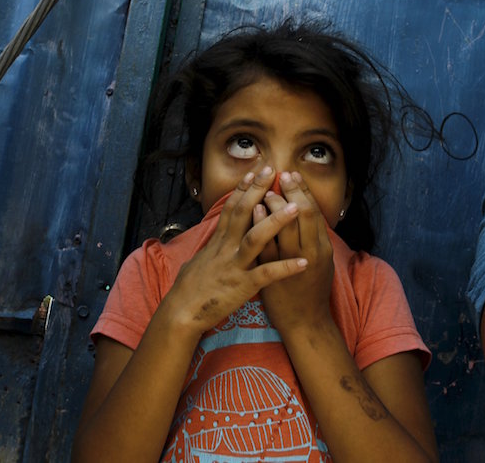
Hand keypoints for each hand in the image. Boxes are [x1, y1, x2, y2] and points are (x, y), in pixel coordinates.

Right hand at [162, 167, 309, 339]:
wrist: (181, 313)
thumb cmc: (189, 288)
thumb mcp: (199, 259)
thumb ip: (213, 244)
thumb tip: (218, 232)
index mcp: (217, 242)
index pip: (231, 208)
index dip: (243, 188)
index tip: (255, 171)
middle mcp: (225, 248)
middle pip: (243, 213)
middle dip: (258, 190)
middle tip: (273, 170)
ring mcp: (234, 266)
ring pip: (255, 239)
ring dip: (276, 222)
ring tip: (296, 208)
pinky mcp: (242, 286)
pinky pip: (266, 275)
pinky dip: (285, 268)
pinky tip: (303, 262)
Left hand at [254, 171, 334, 331]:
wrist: (305, 322)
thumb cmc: (310, 289)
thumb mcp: (319, 260)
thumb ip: (313, 236)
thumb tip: (302, 209)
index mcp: (322, 248)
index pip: (314, 212)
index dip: (302, 191)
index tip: (292, 174)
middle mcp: (311, 253)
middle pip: (304, 215)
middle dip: (292, 191)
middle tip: (280, 173)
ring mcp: (291, 264)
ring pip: (287, 229)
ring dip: (276, 205)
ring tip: (267, 188)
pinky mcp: (272, 275)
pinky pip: (267, 246)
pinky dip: (261, 225)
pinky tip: (255, 210)